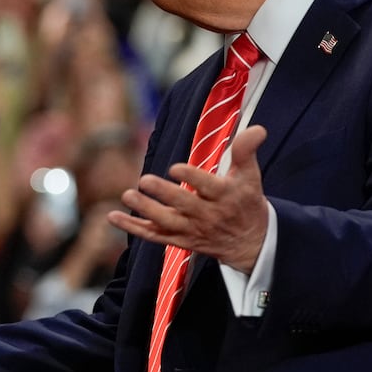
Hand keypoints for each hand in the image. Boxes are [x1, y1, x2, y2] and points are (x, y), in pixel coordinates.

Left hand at [109, 125, 270, 273]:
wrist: (251, 243)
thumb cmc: (247, 202)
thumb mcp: (250, 176)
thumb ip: (246, 151)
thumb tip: (258, 128)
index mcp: (225, 197)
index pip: (208, 187)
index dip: (192, 177)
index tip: (175, 167)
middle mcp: (208, 215)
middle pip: (184, 206)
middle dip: (164, 195)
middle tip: (144, 181)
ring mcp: (193, 230)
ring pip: (166, 223)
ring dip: (145, 211)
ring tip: (127, 196)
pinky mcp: (180, 240)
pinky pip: (155, 236)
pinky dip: (133, 229)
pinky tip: (113, 217)